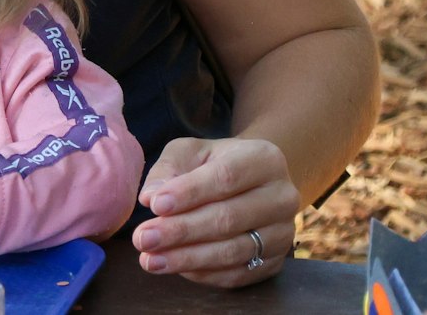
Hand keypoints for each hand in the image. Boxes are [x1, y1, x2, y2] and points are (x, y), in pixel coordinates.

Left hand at [133, 136, 298, 286]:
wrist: (249, 184)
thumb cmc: (213, 164)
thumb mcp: (189, 152)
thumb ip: (168, 169)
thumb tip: (150, 198)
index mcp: (264, 159)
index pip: (225, 178)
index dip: (189, 193)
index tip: (154, 206)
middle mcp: (282, 197)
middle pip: (228, 219)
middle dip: (180, 231)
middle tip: (142, 238)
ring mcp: (284, 233)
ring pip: (234, 251)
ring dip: (188, 258)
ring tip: (150, 259)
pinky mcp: (276, 262)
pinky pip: (239, 274)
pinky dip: (205, 274)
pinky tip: (176, 268)